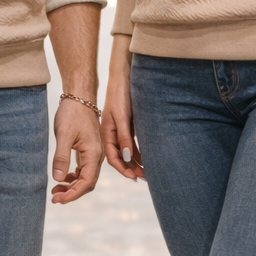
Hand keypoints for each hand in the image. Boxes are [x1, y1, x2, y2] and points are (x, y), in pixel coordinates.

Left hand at [51, 96, 103, 203]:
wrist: (78, 97)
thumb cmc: (72, 113)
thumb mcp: (64, 135)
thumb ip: (61, 158)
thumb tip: (58, 179)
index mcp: (94, 154)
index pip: (86, 182)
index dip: (73, 194)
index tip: (58, 199)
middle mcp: (96, 156)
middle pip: (87, 183)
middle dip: (72, 193)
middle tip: (55, 198)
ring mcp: (92, 153)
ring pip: (85, 177)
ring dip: (72, 186)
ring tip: (56, 190)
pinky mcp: (87, 150)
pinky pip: (83, 169)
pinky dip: (73, 177)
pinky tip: (63, 178)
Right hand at [102, 35, 143, 179]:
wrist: (122, 77)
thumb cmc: (120, 96)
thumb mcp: (122, 118)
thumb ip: (124, 137)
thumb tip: (127, 157)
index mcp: (106, 134)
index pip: (113, 157)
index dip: (123, 169)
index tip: (134, 177)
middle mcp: (112, 135)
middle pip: (121, 157)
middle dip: (131, 169)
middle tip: (145, 178)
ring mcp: (119, 131)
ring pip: (127, 152)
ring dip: (136, 162)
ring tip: (148, 172)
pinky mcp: (126, 126)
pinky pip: (131, 143)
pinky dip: (138, 152)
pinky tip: (148, 157)